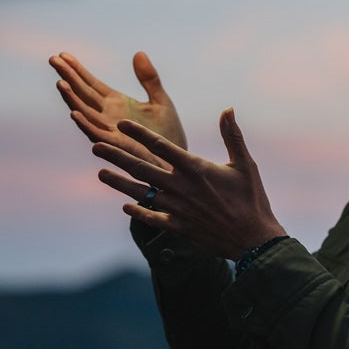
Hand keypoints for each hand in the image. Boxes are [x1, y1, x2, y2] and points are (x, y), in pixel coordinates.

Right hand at [50, 51, 187, 162]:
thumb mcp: (160, 100)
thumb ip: (149, 78)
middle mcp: (108, 116)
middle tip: (53, 59)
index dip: (77, 69)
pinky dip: (85, 124)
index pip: (91, 83)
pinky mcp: (116, 145)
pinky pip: (96, 134)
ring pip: (85, 113)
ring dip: (71, 99)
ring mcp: (110, 130)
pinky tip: (74, 113)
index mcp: (116, 103)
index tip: (62, 54)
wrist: (176, 160)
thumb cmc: (168, 134)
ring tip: (60, 83)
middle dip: (68, 77)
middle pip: (82, 94)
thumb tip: (138, 53)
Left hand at [93, 109, 286, 259]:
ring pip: (142, 193)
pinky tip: (126, 206)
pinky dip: (139, 213)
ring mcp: (178, 208)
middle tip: (95, 146)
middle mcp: (181, 187)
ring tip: (100, 173)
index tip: (120, 124)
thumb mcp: (245, 164)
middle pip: (142, 168)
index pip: (160, 146)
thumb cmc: (252, 199)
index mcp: (196, 168)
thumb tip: (227, 109)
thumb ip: (232, 136)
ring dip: (119, 183)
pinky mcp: (179, 227)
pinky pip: (153, 218)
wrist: (253, 240)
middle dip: (117, 156)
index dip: (138, 134)